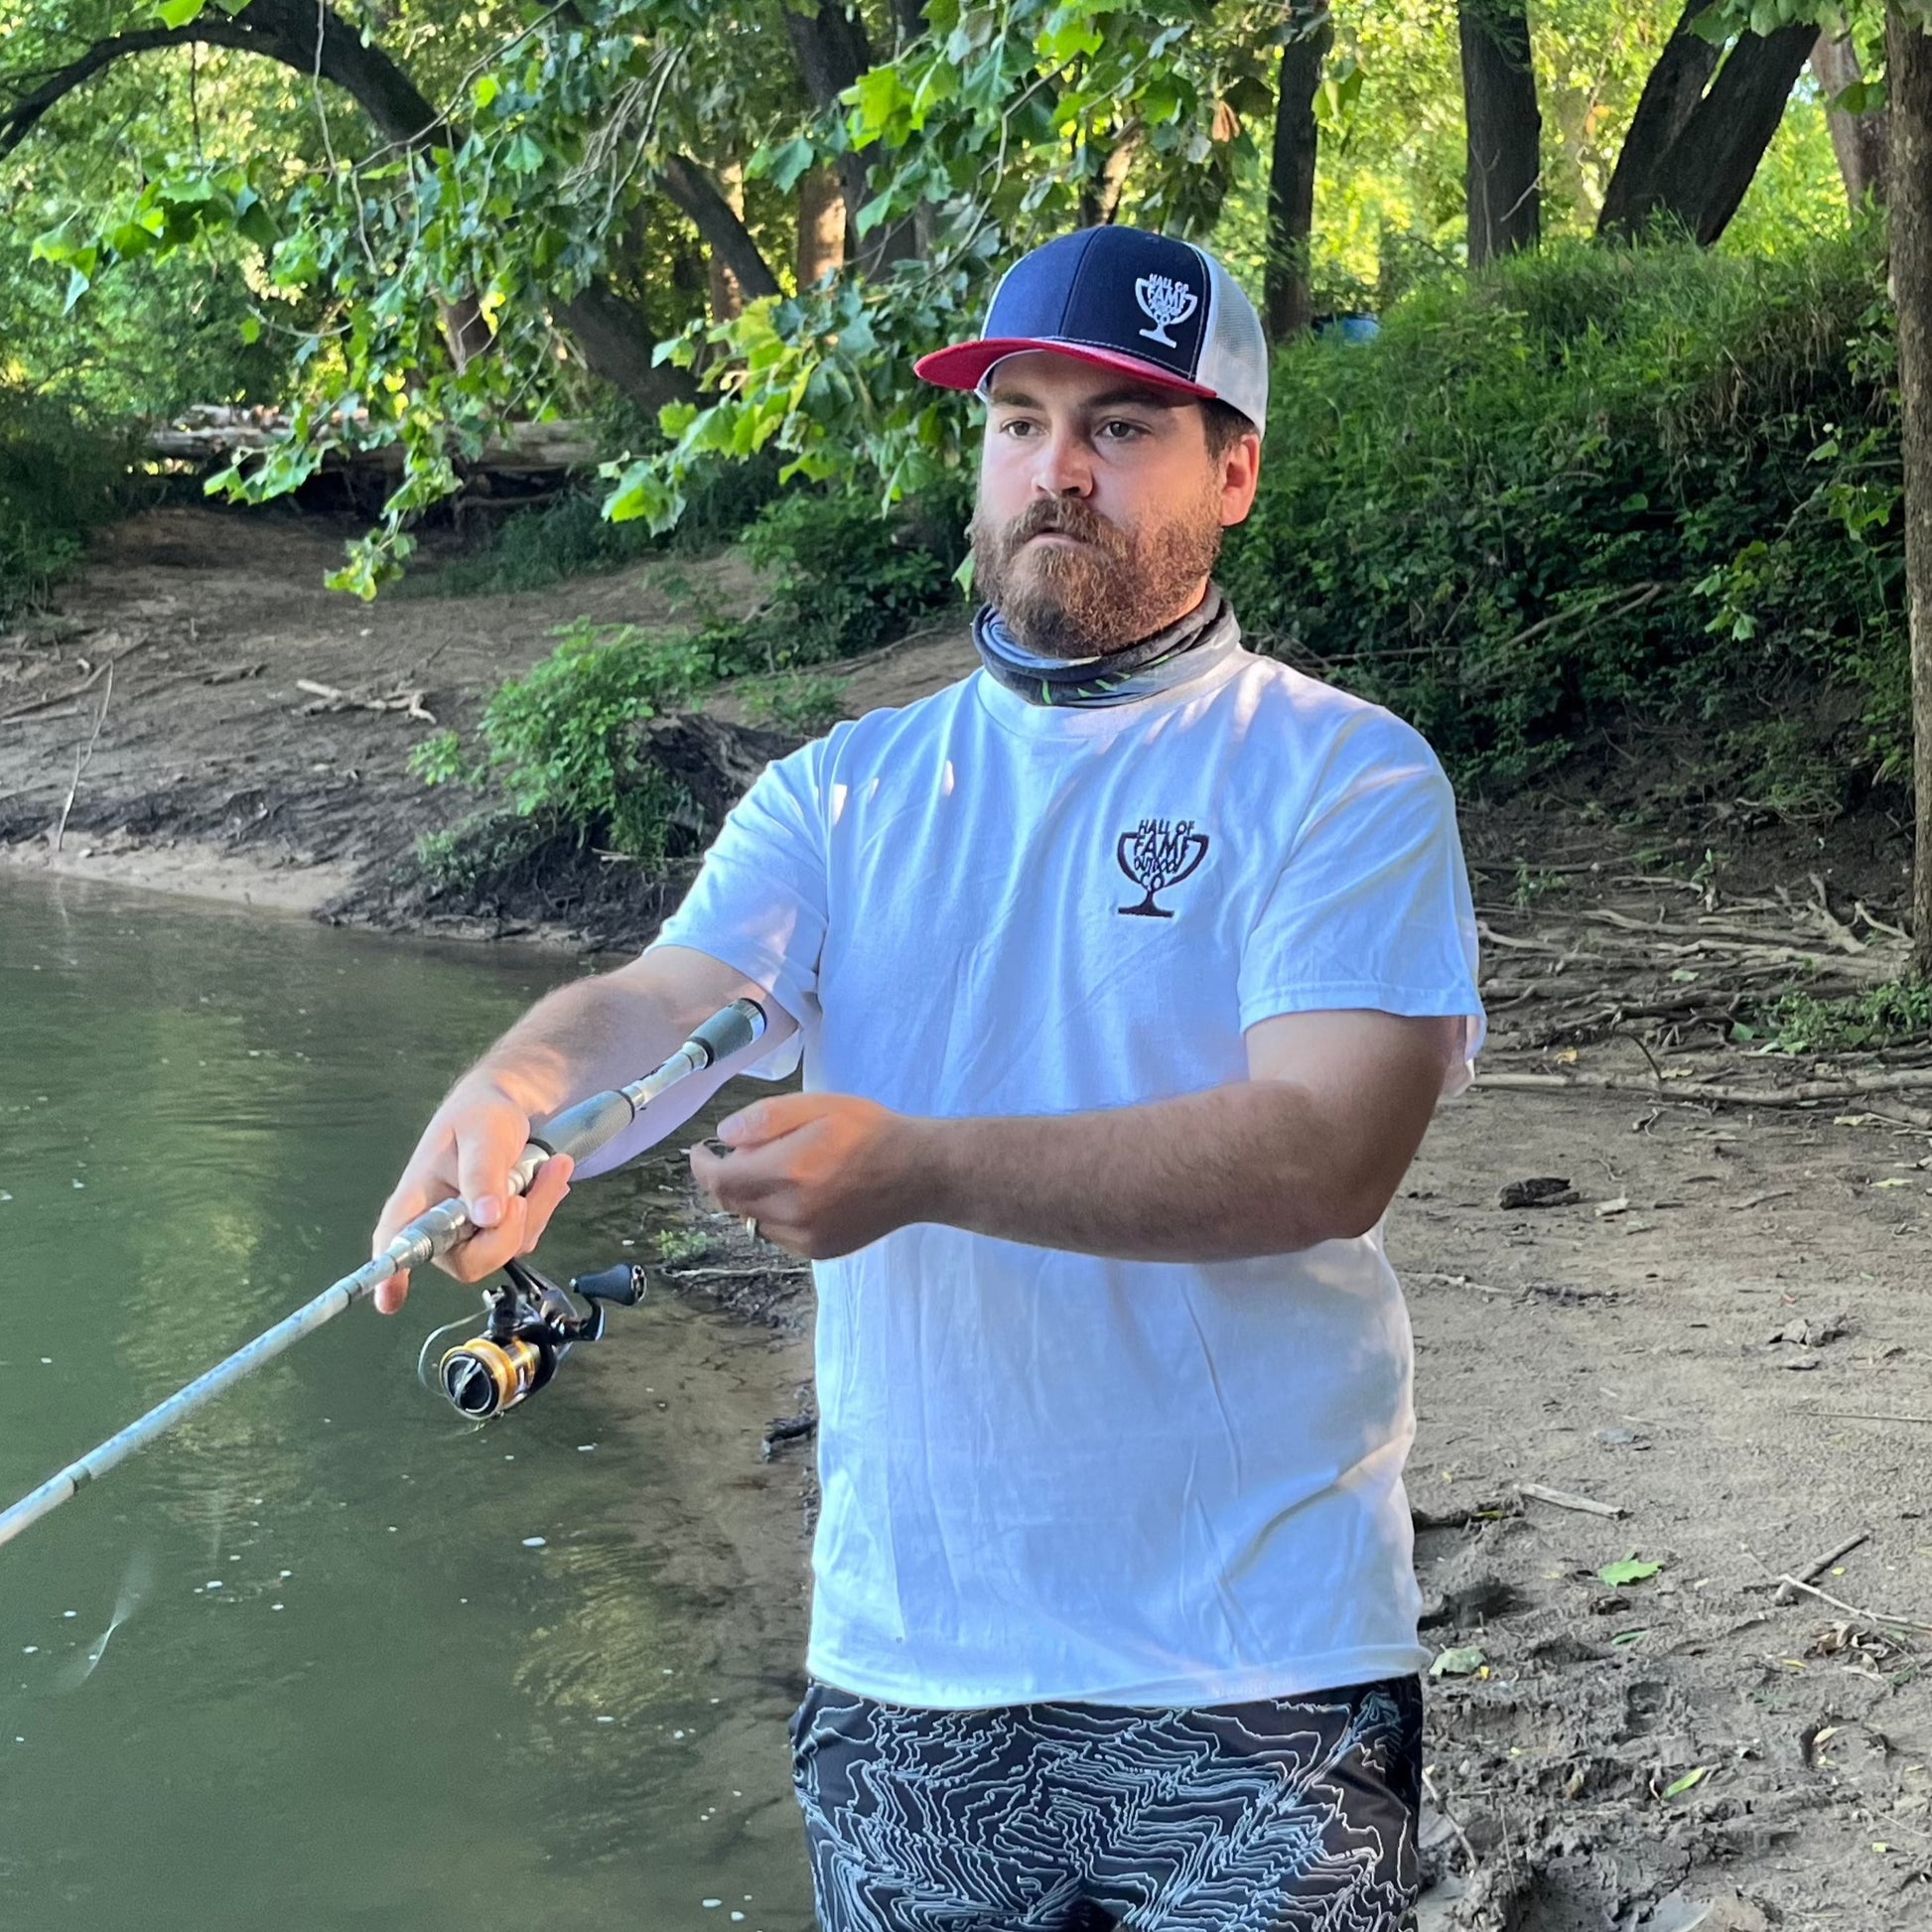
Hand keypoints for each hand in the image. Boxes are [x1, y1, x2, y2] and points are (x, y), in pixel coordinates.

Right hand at [369, 1079, 574, 1312]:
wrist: (512, 1108)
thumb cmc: (481, 1115)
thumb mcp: (482, 1130)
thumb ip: (482, 1172)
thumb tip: (486, 1218)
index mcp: (418, 1198)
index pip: (396, 1239)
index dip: (391, 1272)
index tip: (390, 1301)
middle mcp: (441, 1225)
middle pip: (469, 1261)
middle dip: (506, 1233)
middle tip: (522, 1195)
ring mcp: (473, 1233)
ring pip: (508, 1248)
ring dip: (537, 1208)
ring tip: (551, 1164)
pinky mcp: (502, 1232)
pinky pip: (528, 1236)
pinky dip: (545, 1206)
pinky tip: (550, 1175)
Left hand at [689, 1093, 931, 1259]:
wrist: (920, 1173)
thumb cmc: (870, 1131)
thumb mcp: (819, 1105)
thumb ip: (766, 1118)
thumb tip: (724, 1137)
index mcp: (788, 1171)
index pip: (720, 1180)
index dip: (702, 1166)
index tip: (701, 1151)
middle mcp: (792, 1211)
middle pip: (732, 1202)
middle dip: (728, 1177)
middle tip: (744, 1153)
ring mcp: (805, 1237)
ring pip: (753, 1220)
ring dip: (752, 1196)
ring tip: (782, 1170)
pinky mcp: (819, 1250)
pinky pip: (778, 1233)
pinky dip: (775, 1213)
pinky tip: (803, 1193)